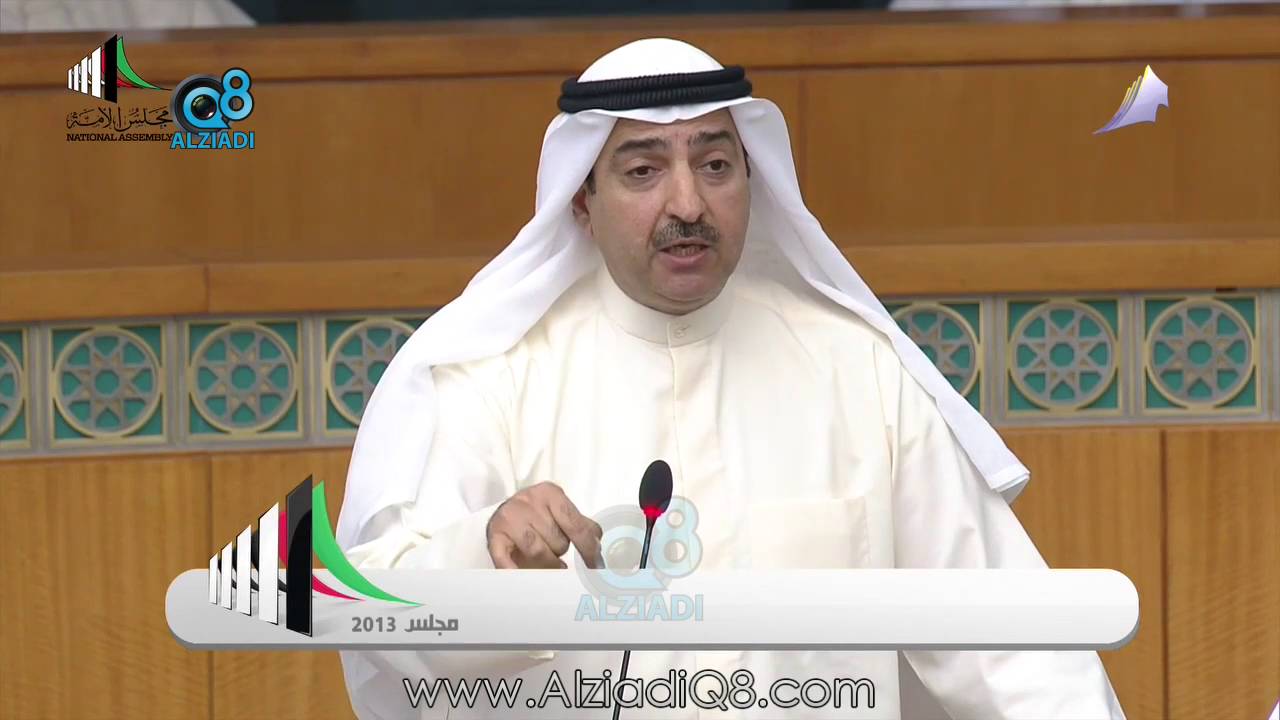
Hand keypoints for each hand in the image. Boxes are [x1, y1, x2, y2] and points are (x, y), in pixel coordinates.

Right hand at [486, 482, 603, 569]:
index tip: (596, 566)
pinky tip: (522, 574)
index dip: (588, 549)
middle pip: (558, 541)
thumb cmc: (537, 514)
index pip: (576, 525)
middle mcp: (528, 501)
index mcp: (550, 493)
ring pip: (537, 552)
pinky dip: (515, 570)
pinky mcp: (494, 535)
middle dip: (560, 551)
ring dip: (546, 562)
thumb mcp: (560, 512)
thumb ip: (582, 525)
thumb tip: (598, 543)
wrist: (505, 512)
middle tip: (555, 551)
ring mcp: (508, 517)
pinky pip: (506, 559)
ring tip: (546, 561)